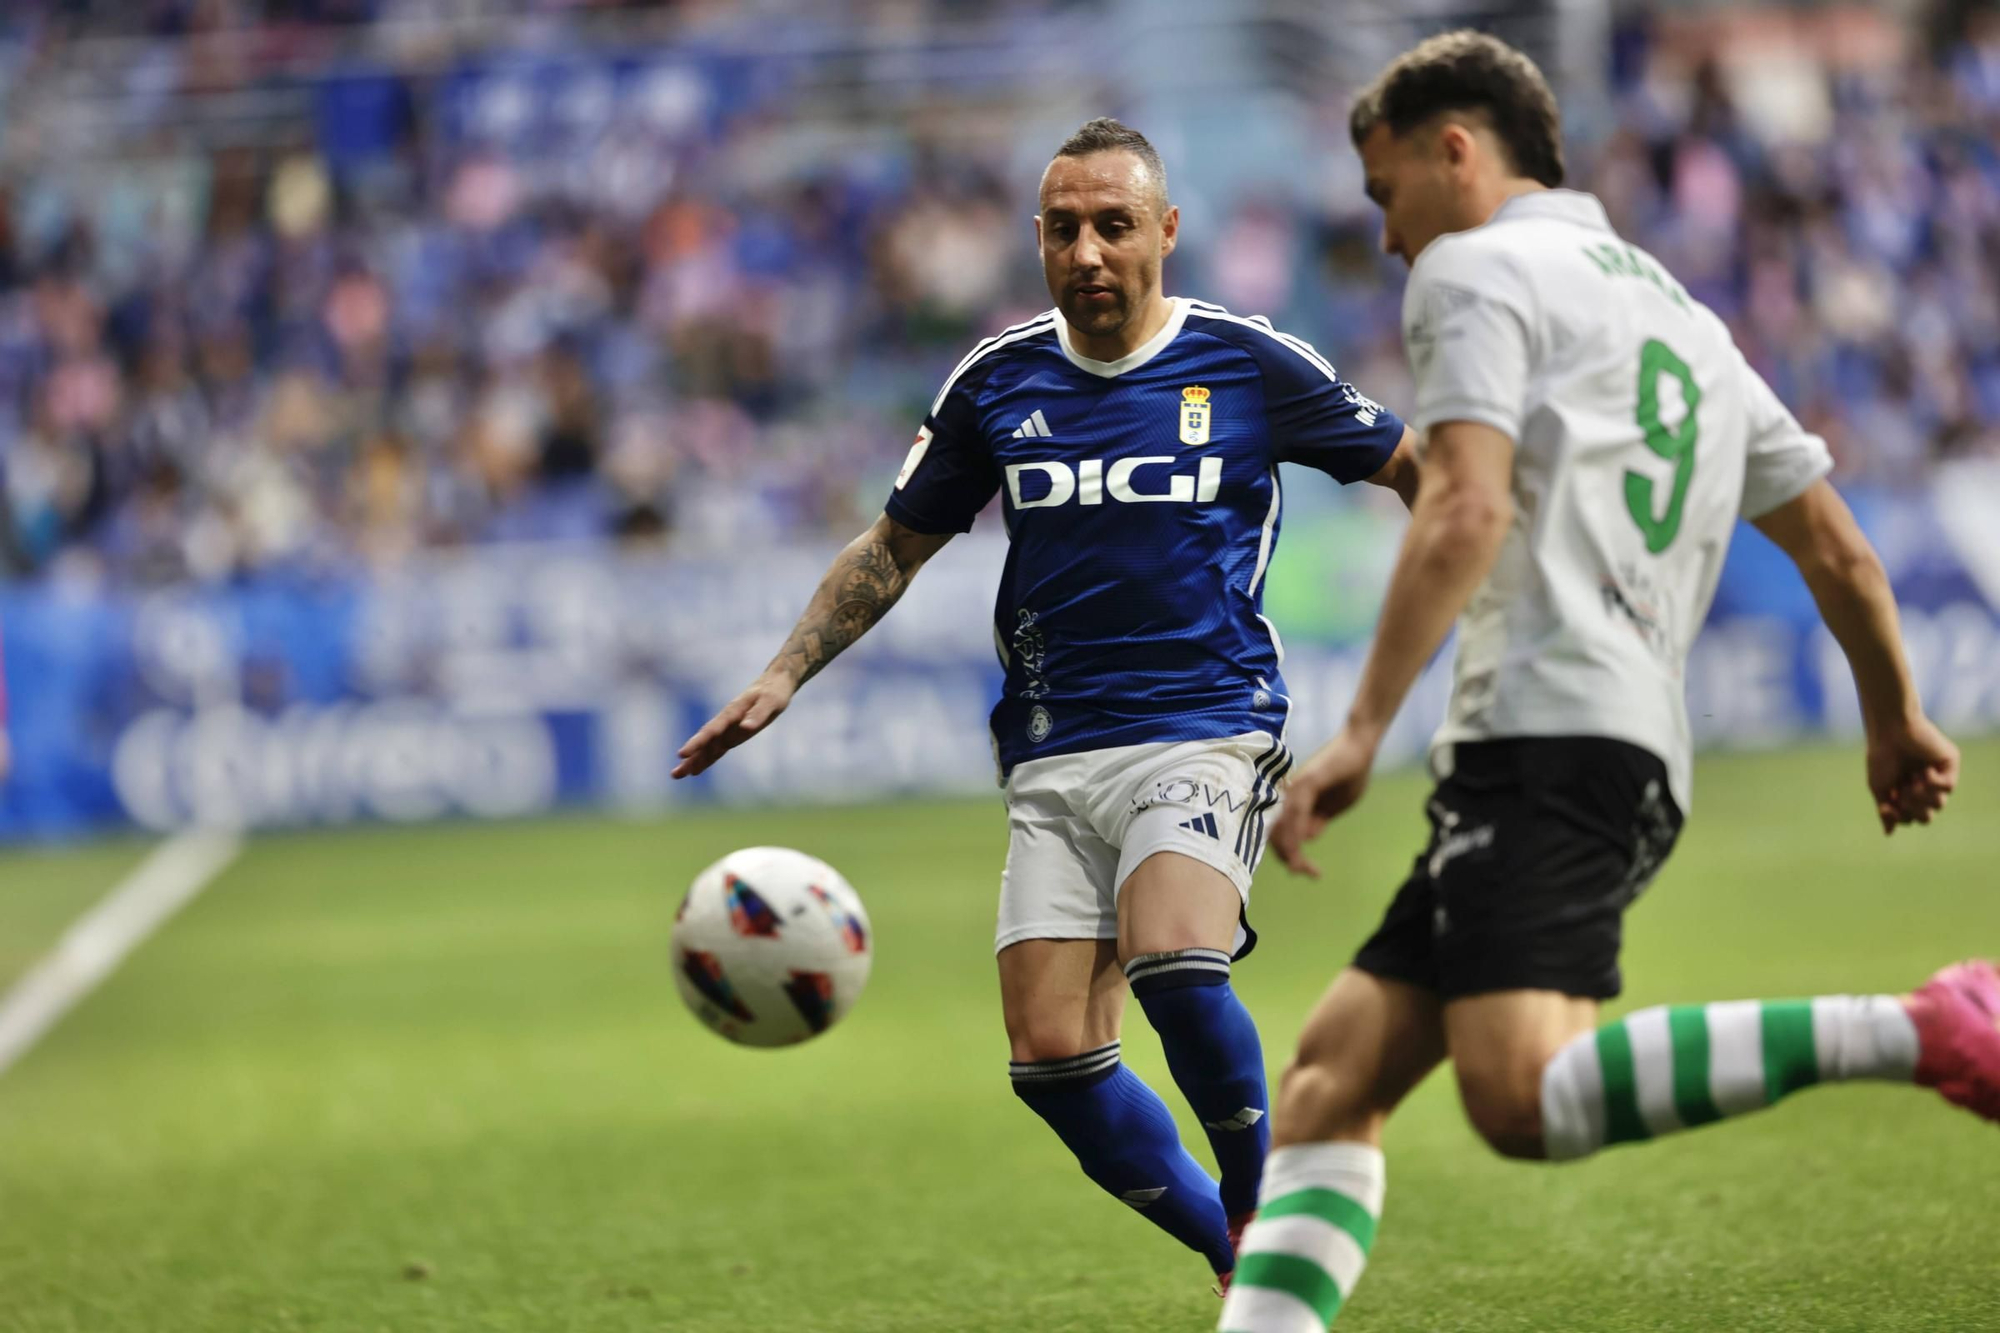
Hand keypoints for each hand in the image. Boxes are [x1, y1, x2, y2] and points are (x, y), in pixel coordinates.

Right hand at [672, 672, 796, 778]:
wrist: (775, 683)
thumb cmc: (774, 691)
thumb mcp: (771, 702)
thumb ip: (758, 714)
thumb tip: (745, 728)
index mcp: (732, 713)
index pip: (712, 730)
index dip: (698, 742)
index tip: (682, 754)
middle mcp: (726, 722)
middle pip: (704, 742)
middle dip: (690, 757)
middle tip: (675, 773)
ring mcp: (728, 729)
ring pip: (708, 748)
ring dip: (694, 761)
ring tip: (677, 775)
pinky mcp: (733, 735)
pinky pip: (717, 749)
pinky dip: (706, 759)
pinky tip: (696, 769)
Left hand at [1267, 725, 1380, 877]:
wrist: (1359, 746)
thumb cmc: (1349, 773)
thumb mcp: (1334, 807)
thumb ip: (1318, 821)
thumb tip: (1305, 839)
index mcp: (1295, 802)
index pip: (1282, 833)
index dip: (1288, 854)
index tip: (1302, 871)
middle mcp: (1290, 795)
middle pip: (1276, 832)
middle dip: (1287, 856)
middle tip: (1301, 872)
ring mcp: (1296, 787)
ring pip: (1283, 825)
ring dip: (1289, 849)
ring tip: (1299, 867)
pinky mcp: (1307, 781)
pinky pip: (1296, 811)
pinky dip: (1294, 832)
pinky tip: (1299, 847)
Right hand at [1866, 714, 1958, 834]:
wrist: (1890, 730)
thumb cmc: (1881, 756)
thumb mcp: (1879, 788)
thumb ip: (1886, 811)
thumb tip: (1889, 834)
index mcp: (1906, 791)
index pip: (1910, 817)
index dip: (1901, 816)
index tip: (1888, 807)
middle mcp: (1924, 785)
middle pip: (1927, 815)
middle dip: (1914, 809)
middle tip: (1903, 794)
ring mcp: (1938, 774)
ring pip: (1939, 803)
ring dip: (1922, 797)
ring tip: (1912, 783)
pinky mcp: (1949, 763)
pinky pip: (1948, 786)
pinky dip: (1934, 783)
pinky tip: (1924, 770)